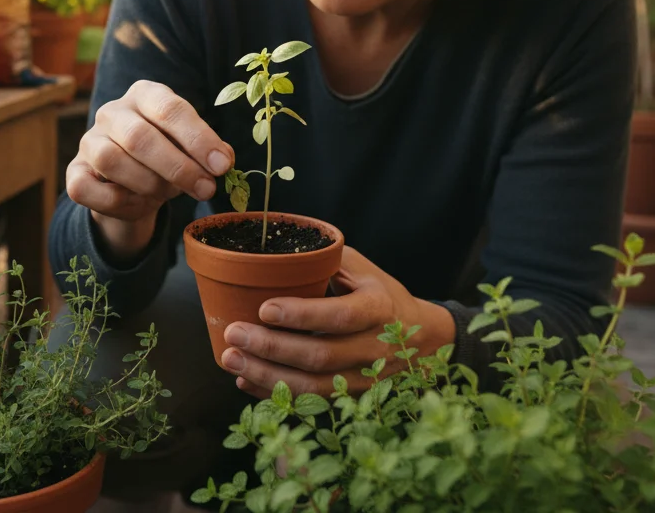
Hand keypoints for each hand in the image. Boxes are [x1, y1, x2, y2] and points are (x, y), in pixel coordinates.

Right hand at [65, 81, 232, 256]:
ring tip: (170, 195)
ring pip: (112, 160)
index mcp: (145, 95)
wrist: (130, 185)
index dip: (198, 138)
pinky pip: (90, 188)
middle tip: (206, 188)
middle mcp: (112, 112)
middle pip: (140, 136)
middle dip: (178, 167)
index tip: (222, 165)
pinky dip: (119, 202)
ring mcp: (88, 140)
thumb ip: (209, 152)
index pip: (169, 109)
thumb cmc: (165, 158)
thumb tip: (224, 160)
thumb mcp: (190, 149)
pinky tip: (139, 203)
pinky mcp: (74, 172)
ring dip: (149, 184)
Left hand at [219, 247, 456, 397]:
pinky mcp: (352, 398)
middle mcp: (375, 348)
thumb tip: (272, 253)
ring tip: (231, 359)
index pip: (340, 316)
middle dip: (271, 347)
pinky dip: (274, 393)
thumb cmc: (379, 293)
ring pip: (312, 386)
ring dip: (266, 375)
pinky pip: (310, 401)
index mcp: (378, 308)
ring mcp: (365, 378)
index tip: (264, 308)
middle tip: (234, 333)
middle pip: (320, 356)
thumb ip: (323, 261)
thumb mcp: (360, 268)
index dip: (302, 315)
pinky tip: (245, 380)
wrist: (423, 338)